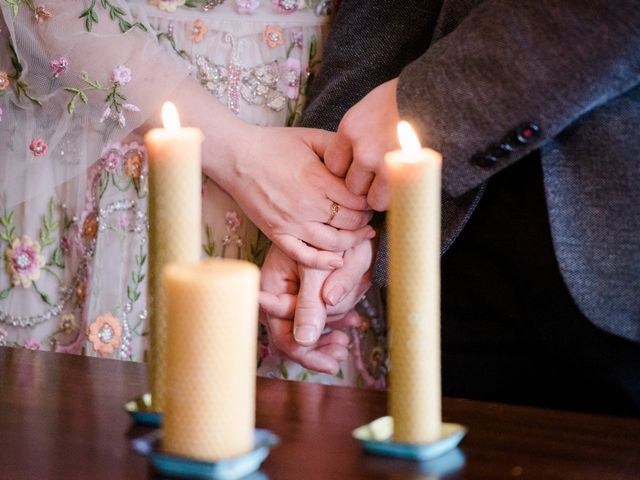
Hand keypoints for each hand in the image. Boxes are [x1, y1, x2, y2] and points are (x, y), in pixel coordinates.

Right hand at [216, 126, 375, 269]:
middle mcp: (307, 205)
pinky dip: (323, 262)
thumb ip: (339, 146)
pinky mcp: (277, 234)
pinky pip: (304, 256)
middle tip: (369, 213)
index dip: (369, 200)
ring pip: (334, 242)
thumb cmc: (274, 145)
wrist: (237, 157)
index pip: (357, 199)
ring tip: (362, 233)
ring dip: (353, 240)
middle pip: (350, 221)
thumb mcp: (310, 137)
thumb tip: (362, 158)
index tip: (372, 197)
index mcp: (317, 180)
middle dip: (365, 218)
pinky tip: (338, 261)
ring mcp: (291, 223)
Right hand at [259, 245, 360, 374]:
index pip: (282, 331)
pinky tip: (352, 322)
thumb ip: (310, 304)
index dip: (306, 352)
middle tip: (341, 353)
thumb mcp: (320, 269)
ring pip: (308, 324)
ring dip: (328, 332)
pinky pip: (319, 313)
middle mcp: (280, 290)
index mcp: (273, 284)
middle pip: (294, 332)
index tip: (330, 363)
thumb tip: (304, 340)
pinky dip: (335, 320)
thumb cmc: (333, 236)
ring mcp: (295, 289)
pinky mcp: (310, 287)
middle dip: (319, 344)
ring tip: (346, 340)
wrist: (350, 216)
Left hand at [324, 78, 399, 211]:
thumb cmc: (410, 100)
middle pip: (349, 183)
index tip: (362, 168)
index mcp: (350, 128)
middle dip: (364, 184)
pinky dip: (392, 199)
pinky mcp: (397, 174)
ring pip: (367, 196)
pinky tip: (403, 187)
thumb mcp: (374, 106)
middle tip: (381, 177)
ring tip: (395, 182)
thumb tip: (353, 153)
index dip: (349, 169)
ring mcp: (378, 162)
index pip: (334, 164)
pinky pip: (384, 202)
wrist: (440, 97)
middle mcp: (359, 147)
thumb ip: (360, 130)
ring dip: (379, 194)